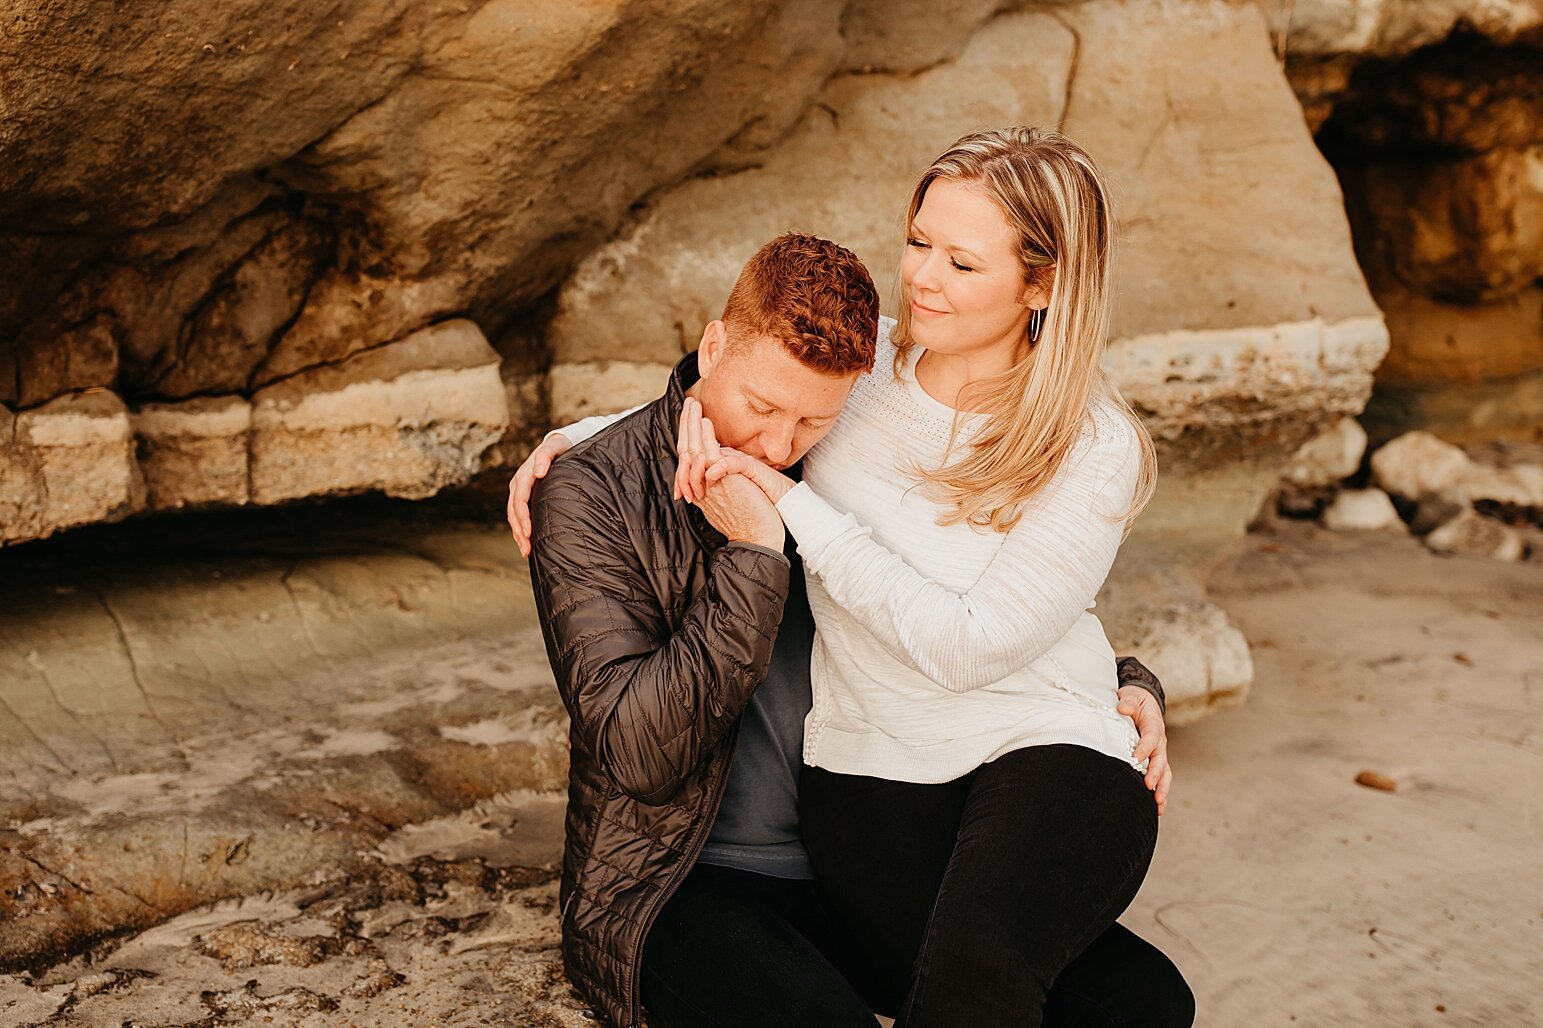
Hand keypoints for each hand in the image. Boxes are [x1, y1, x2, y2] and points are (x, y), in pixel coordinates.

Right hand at [508, 433, 572, 556]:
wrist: (558, 445)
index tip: (528, 532)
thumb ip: (546, 456)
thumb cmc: (559, 448)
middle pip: (514, 511)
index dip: (523, 517)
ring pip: (514, 516)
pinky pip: (519, 515)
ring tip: (526, 551)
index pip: (519, 500)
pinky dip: (521, 529)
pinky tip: (527, 543)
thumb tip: (540, 471)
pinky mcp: (524, 496)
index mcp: (524, 475)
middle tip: (526, 549)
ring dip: (518, 534)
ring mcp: (519, 491)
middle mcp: (518, 484)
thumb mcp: (554, 448)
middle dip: (519, 531)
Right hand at [675, 401, 782, 548]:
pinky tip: (705, 421)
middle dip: (686, 425)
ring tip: (693, 404)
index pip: (689, 458)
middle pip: (686, 450)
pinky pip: (708, 456)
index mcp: (702, 489)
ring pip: (693, 449)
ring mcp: (708, 484)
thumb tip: (722, 465)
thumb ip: (723, 480)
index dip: (689, 437)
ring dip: (692, 424)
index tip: (691, 419)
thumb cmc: (753, 520)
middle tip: (688, 403)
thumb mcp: (733, 496)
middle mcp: (700, 486)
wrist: (759, 537)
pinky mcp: (720, 481)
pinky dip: (705, 437)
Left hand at [1118, 685, 1170, 814]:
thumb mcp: (1131, 695)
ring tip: (1158, 805)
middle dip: (1156, 774)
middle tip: (1148, 786)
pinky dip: (1160, 792)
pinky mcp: (1155, 760)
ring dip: (1162, 788)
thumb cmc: (1135, 700)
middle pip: (1161, 759)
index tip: (1135, 759)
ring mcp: (1159, 752)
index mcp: (1153, 724)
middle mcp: (1159, 741)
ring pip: (1164, 772)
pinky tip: (1157, 808)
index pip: (1150, 737)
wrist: (1143, 701)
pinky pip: (1161, 777)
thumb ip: (1128, 701)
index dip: (1144, 748)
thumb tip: (1124, 708)